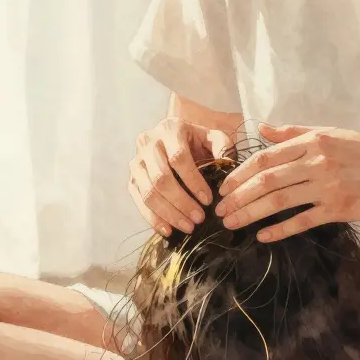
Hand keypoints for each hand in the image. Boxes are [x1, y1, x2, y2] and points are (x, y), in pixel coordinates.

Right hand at [130, 117, 233, 236]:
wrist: (172, 140)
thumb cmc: (196, 141)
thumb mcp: (212, 137)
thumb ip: (223, 146)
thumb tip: (227, 162)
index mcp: (169, 129)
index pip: (178, 158)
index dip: (193, 181)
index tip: (208, 200)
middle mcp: (147, 143)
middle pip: (161, 179)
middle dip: (182, 202)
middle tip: (199, 218)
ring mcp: (136, 162)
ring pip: (149, 193)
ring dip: (169, 213)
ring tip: (188, 227)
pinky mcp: (132, 179)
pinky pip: (139, 201)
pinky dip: (153, 218)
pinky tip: (168, 230)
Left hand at [214, 123, 359, 241]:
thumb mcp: (330, 133)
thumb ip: (293, 133)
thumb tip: (261, 127)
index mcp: (312, 142)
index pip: (266, 157)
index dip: (240, 173)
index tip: (224, 187)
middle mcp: (317, 162)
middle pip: (267, 180)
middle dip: (239, 196)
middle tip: (220, 209)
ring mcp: (328, 186)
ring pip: (280, 201)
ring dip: (251, 213)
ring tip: (232, 223)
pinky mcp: (339, 208)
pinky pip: (303, 220)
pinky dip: (280, 229)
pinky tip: (262, 237)